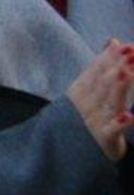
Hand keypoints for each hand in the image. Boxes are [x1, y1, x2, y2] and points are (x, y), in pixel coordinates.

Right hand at [67, 40, 133, 160]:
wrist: (66, 154)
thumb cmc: (85, 117)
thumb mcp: (89, 90)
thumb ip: (100, 66)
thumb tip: (113, 40)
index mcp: (80, 91)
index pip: (94, 71)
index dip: (108, 58)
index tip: (122, 45)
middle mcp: (84, 104)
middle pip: (102, 83)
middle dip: (115, 67)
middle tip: (129, 53)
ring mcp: (92, 121)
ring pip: (107, 102)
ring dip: (116, 88)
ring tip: (126, 73)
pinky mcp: (103, 140)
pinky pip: (111, 131)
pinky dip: (119, 123)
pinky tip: (129, 115)